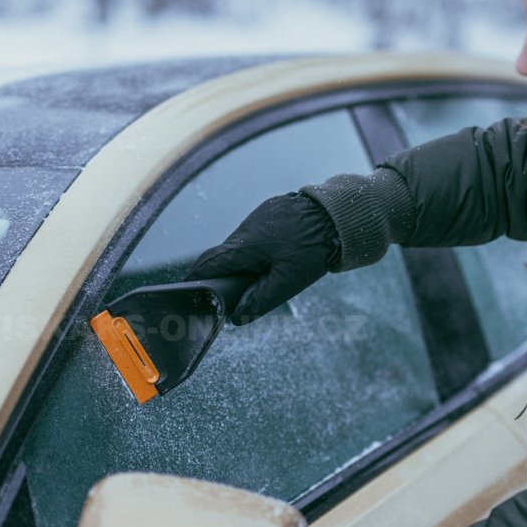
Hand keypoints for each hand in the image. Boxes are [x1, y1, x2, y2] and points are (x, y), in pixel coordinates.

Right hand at [186, 192, 338, 324]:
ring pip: (241, 243)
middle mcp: (247, 227)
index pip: (209, 263)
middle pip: (224, 254)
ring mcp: (259, 215)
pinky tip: (274, 255)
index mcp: (246, 245)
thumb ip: (259, 300)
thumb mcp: (287, 282)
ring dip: (243, 259)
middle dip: (222, 272)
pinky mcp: (271, 210)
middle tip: (226, 291)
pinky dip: (258, 247)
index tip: (187, 288)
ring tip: (261, 274)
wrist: (339, 216)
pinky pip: (256, 232)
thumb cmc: (315, 248)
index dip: (196, 277)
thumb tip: (236, 316)